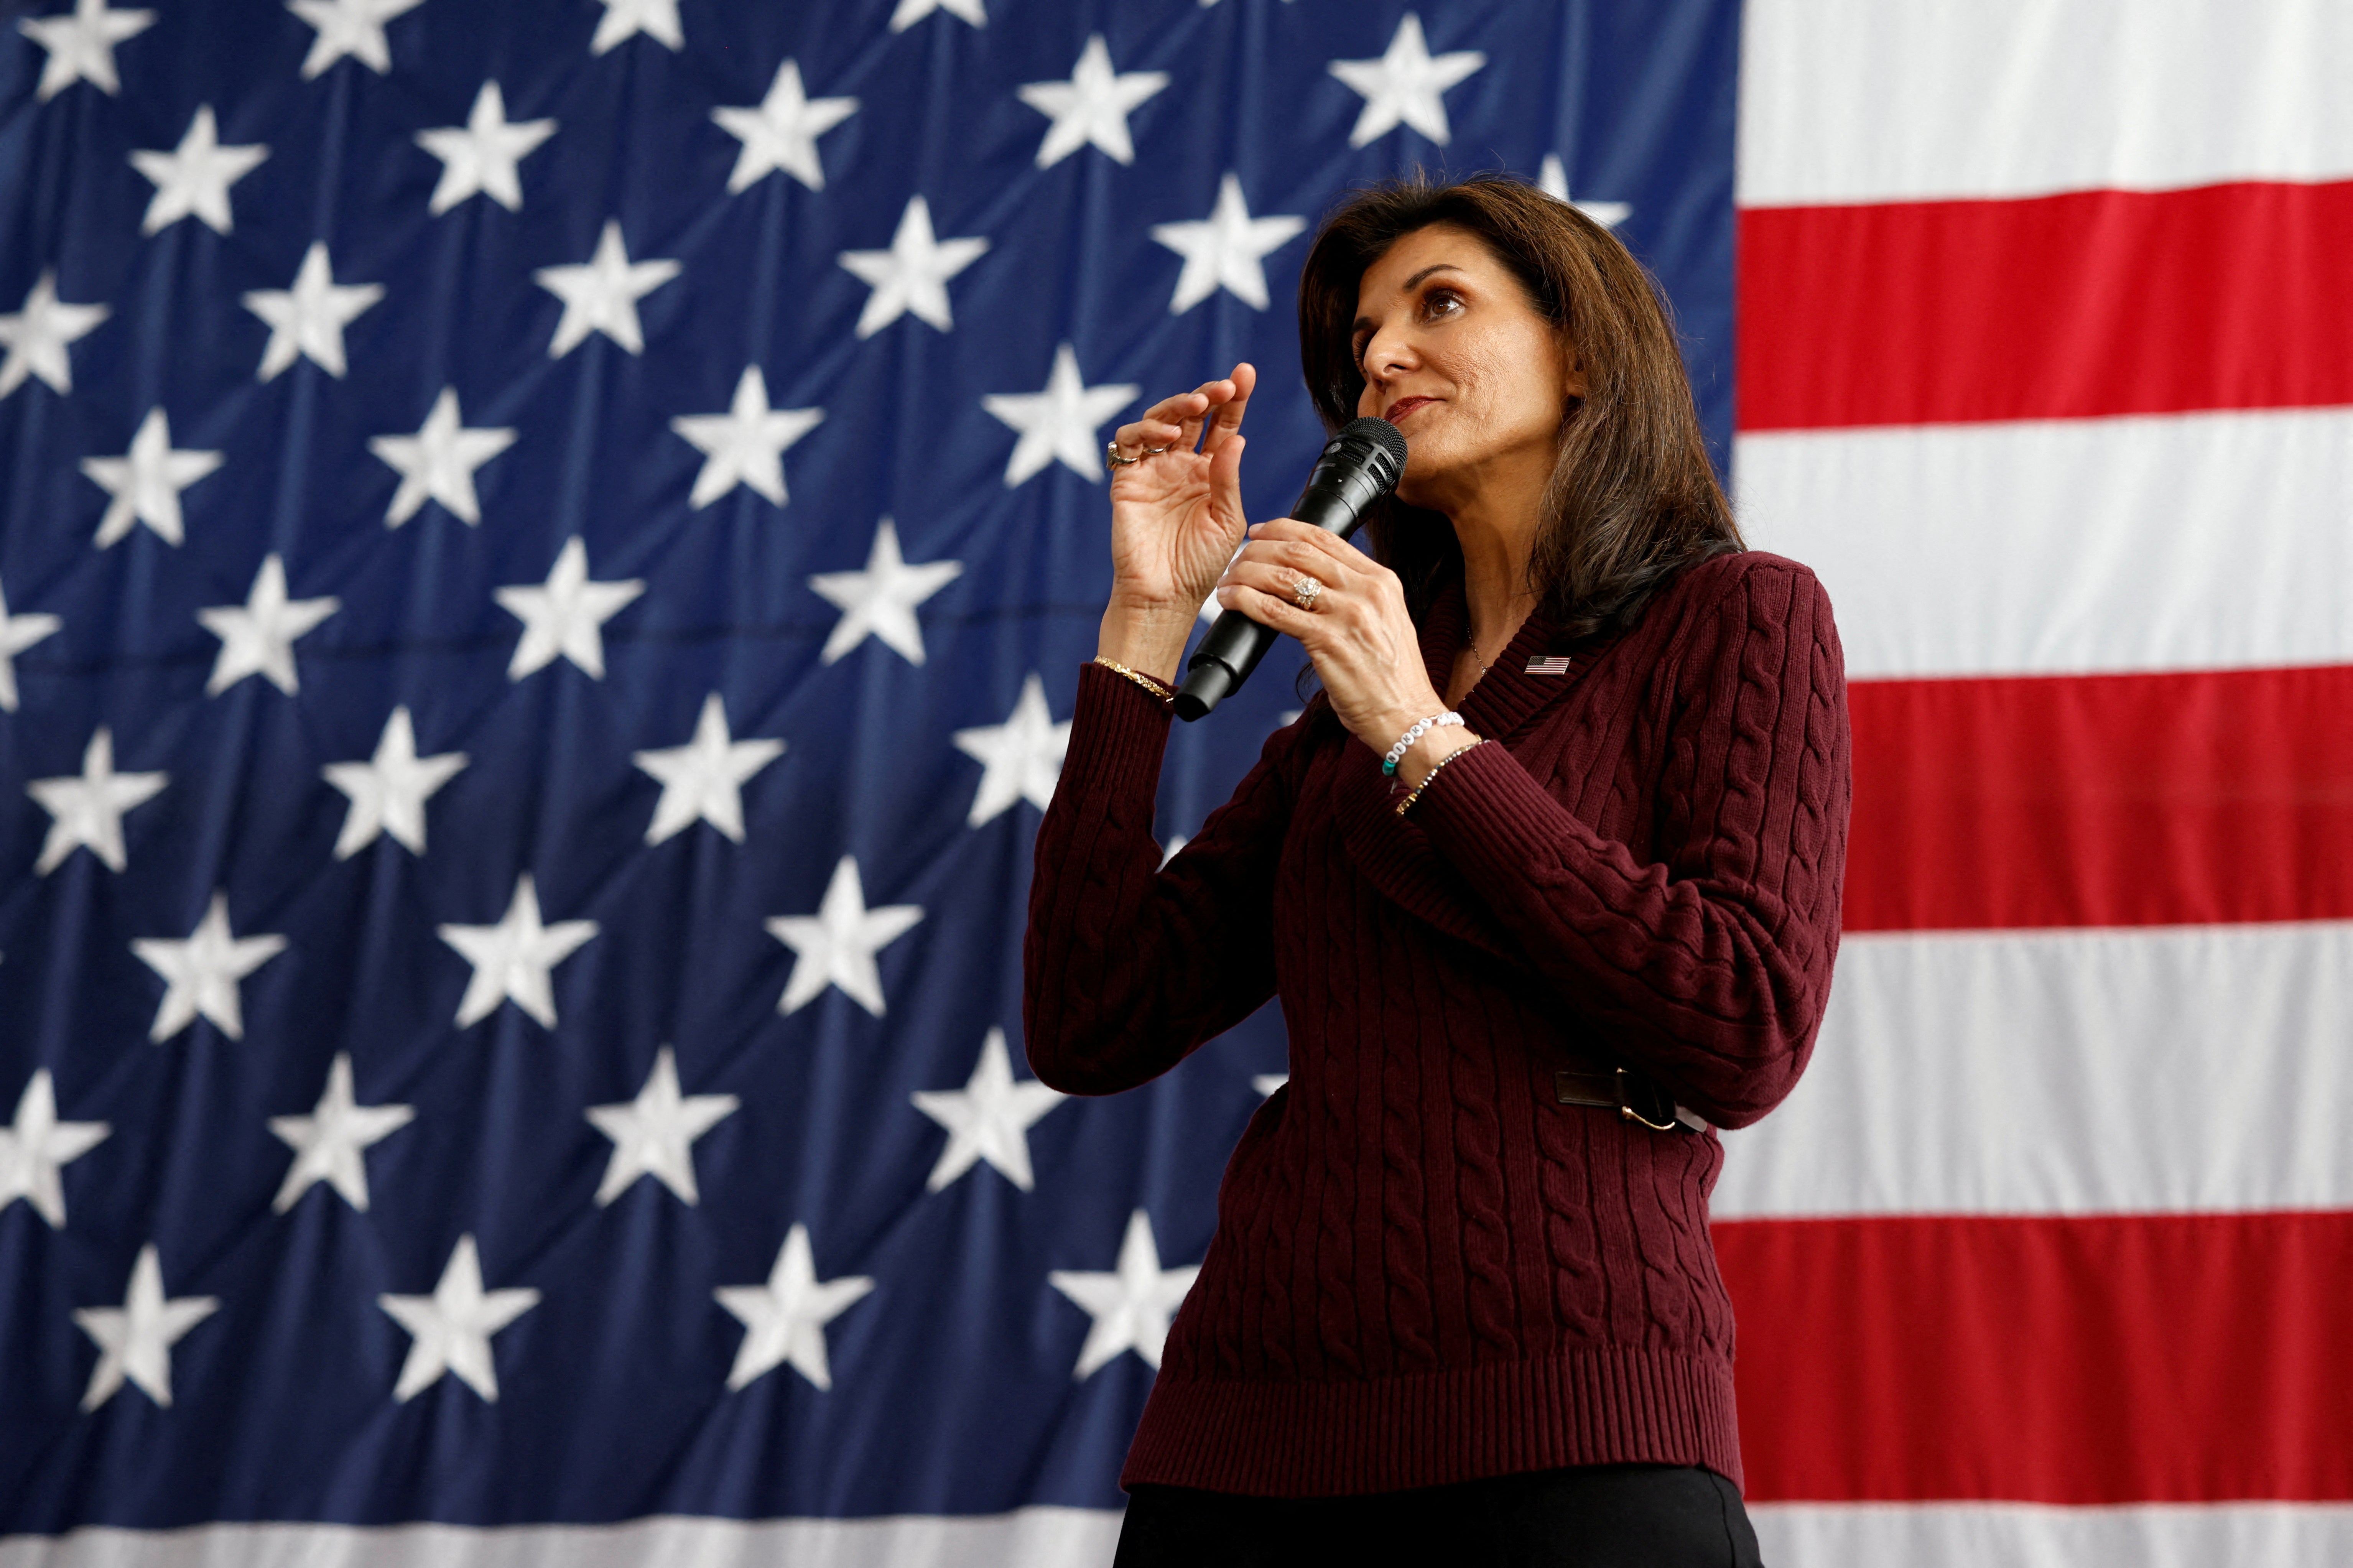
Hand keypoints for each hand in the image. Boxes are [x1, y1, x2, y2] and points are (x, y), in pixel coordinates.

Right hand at [1104, 363, 1256, 616]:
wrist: (1165, 596)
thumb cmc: (1200, 565)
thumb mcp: (1227, 520)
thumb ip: (1228, 479)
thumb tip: (1237, 438)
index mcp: (1211, 473)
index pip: (1224, 426)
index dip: (1234, 399)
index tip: (1245, 373)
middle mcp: (1181, 466)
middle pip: (1193, 416)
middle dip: (1207, 395)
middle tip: (1223, 388)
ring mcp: (1153, 471)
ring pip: (1160, 421)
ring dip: (1177, 407)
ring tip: (1196, 407)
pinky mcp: (1127, 481)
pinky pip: (1128, 444)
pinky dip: (1144, 432)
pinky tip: (1167, 438)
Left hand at [1212, 516, 1453, 763]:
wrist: (1407, 717)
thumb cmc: (1391, 677)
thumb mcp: (1385, 621)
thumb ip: (1357, 595)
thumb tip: (1315, 578)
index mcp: (1381, 580)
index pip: (1325, 537)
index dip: (1284, 529)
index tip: (1260, 532)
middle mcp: (1367, 591)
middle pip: (1299, 551)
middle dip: (1259, 550)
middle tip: (1237, 559)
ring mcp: (1348, 615)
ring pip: (1283, 578)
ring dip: (1247, 575)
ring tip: (1228, 582)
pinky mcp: (1328, 642)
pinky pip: (1276, 612)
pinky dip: (1247, 602)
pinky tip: (1232, 601)